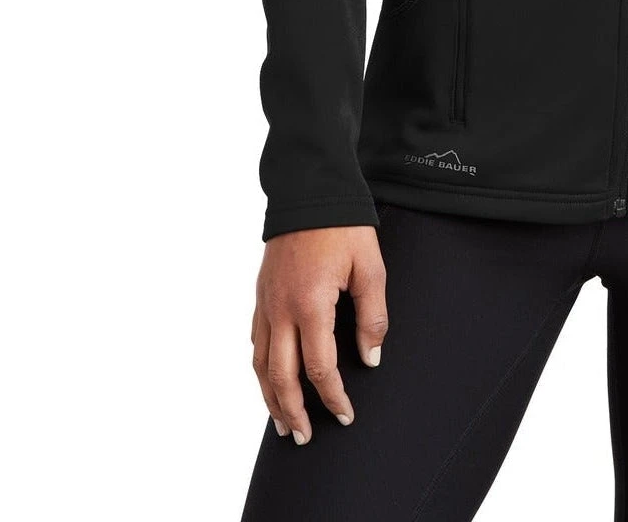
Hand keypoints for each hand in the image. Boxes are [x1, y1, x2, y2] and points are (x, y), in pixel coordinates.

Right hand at [251, 225, 387, 444]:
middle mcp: (280, 310)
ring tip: (281, 423)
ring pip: (260, 363)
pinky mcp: (261, 294)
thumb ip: (372, 315)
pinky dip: (260, 368)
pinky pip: (255, 341)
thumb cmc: (343, 226)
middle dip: (292, 411)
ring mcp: (266, 302)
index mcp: (310, 305)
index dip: (332, 397)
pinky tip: (268, 378)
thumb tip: (371, 359)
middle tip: (303, 438)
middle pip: (280, 376)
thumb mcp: (370, 266)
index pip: (318, 368)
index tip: (345, 415)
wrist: (309, 190)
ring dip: (269, 397)